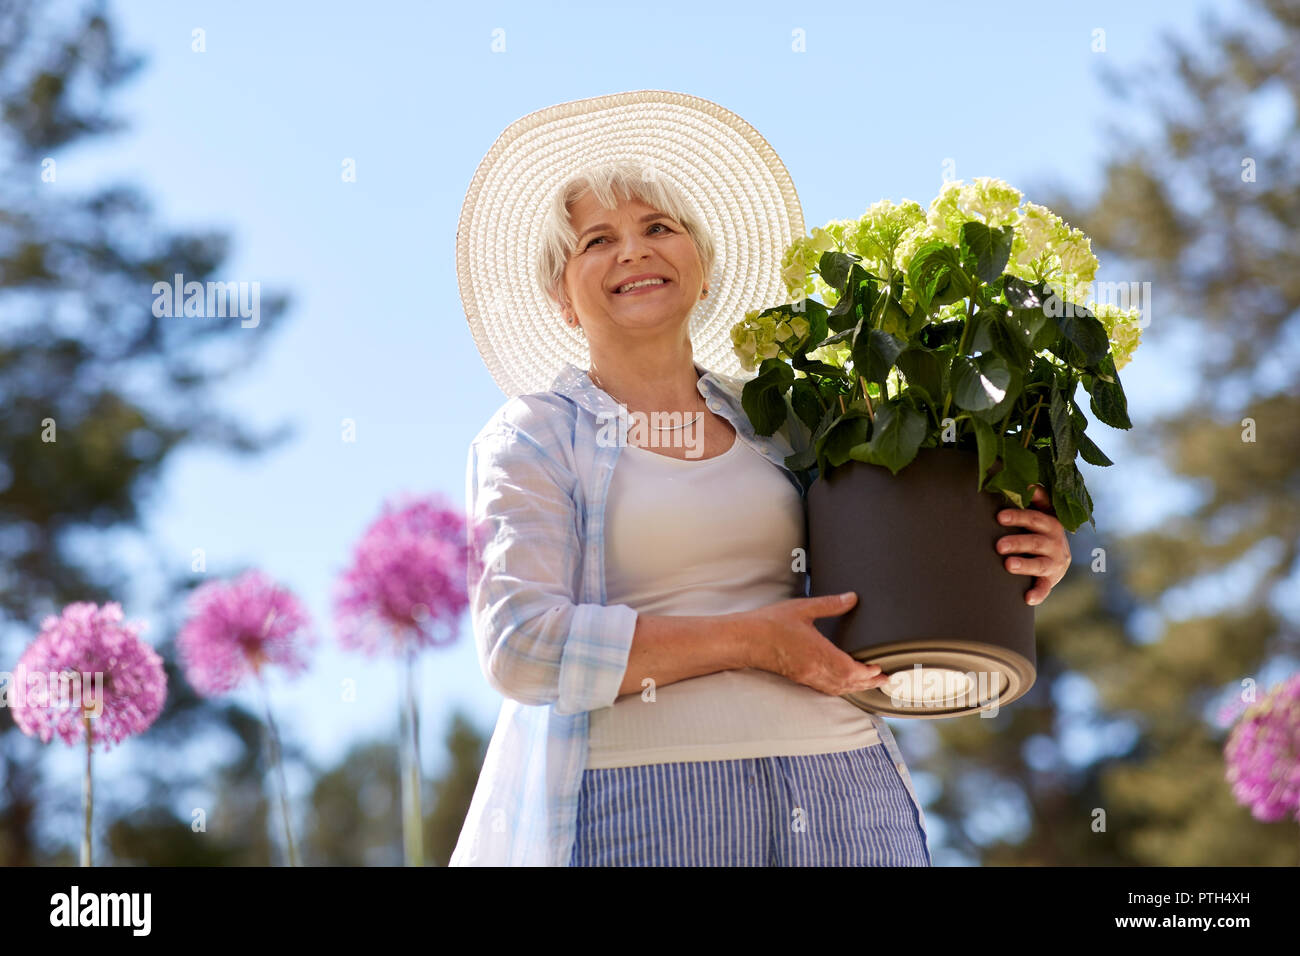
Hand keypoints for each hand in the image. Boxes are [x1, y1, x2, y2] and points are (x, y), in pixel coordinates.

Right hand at [735, 592, 888, 696]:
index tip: (881, 668)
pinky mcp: (799, 678)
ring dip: (857, 688)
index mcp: (818, 653)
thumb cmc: (770, 623)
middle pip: (848, 683)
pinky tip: (845, 685)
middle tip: (887, 680)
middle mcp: (814, 669)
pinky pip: (825, 689)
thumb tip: (852, 598)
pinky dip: (841, 689)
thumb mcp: (803, 608)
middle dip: (869, 683)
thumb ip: (830, 605)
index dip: (868, 672)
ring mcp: (806, 676)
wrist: (745, 640)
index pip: (850, 670)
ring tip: (872, 684)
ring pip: (838, 689)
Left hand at [996, 484, 1070, 605]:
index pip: (1036, 517)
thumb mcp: (1042, 513)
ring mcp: (1054, 563)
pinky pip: (1045, 588)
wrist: (1056, 560)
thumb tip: (1028, 482)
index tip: (1000, 517)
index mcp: (1051, 524)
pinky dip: (1038, 593)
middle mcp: (1055, 542)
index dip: (1019, 516)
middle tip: (999, 545)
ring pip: (1040, 564)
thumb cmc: (1039, 531)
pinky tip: (1027, 598)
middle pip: (1036, 541)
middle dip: (1018, 542)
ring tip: (1009, 565)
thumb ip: (1036, 499)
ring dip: (1025, 564)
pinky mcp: (1050, 580)